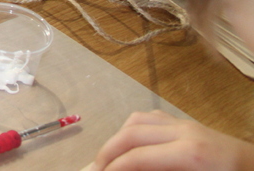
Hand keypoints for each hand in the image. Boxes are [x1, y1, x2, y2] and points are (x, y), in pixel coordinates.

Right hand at [88, 110, 253, 170]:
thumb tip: (128, 170)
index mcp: (190, 154)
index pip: (137, 156)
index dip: (114, 167)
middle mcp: (185, 132)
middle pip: (132, 132)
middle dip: (108, 151)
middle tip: (95, 169)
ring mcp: (188, 125)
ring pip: (139, 120)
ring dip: (118, 138)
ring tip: (110, 158)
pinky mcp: (190, 125)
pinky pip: (153, 119)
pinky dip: (134, 130)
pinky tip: (132, 146)